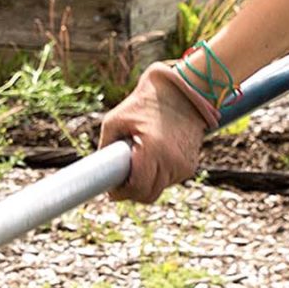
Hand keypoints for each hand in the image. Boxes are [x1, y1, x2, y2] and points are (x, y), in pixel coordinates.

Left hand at [97, 63, 213, 202]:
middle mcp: (173, 161)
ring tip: (138, 160)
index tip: (112, 191)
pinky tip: (153, 157)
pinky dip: (158, 176)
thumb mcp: (116, 119)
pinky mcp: (190, 166)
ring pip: (158, 189)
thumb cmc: (145, 103)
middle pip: (148, 195)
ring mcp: (184, 165)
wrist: (182, 92)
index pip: (137, 188)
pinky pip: (168, 181)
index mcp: (154, 150)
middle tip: (120, 181)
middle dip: (132, 192)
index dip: (121, 193)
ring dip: (146, 183)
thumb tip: (98, 170)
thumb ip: (105, 145)